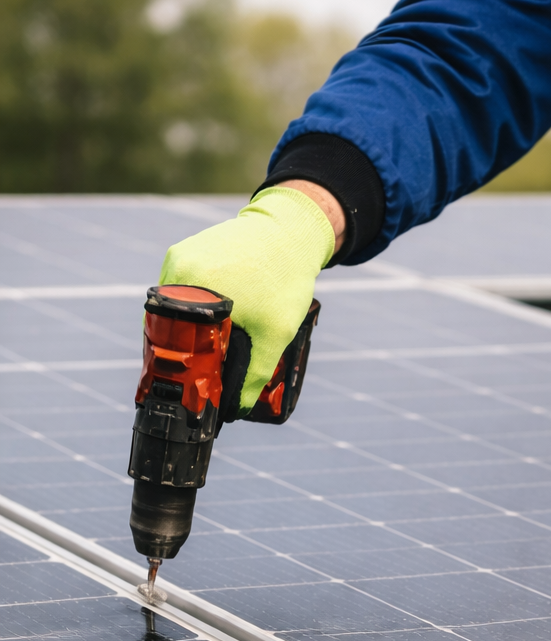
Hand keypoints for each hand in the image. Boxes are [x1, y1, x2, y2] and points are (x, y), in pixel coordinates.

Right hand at [159, 184, 338, 414]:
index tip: (190, 387)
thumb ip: (254, 374)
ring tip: (215, 343)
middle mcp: (176, 271)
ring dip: (191, 328)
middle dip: (187, 352)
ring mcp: (178, 259)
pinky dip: (195, 307)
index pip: (170, 344)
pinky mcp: (185, 251)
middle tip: (207, 369)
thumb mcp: (275, 334)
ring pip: (174, 309)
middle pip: (169, 327)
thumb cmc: (284, 280)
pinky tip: (216, 317)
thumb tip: (236, 409)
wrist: (291, 231)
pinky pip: (182, 290)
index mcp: (190, 289)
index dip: (180, 369)